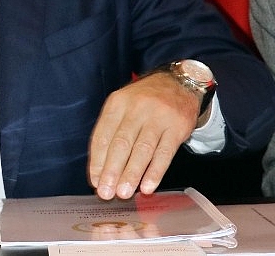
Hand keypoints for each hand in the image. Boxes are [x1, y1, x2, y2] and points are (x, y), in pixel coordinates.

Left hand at [88, 71, 200, 199]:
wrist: (179, 83)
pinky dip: (155, 172)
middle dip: (112, 171)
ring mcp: (158, 117)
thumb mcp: (123, 106)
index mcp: (117, 103)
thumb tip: (100, 170)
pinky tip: (147, 186)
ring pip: (142, 149)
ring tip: (124, 193)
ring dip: (132, 174)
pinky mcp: (177, 127)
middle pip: (121, 143)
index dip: (97, 161)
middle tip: (106, 193)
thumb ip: (111, 133)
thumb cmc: (145, 101)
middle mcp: (136, 108)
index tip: (94, 181)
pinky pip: (165, 153)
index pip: (103, 135)